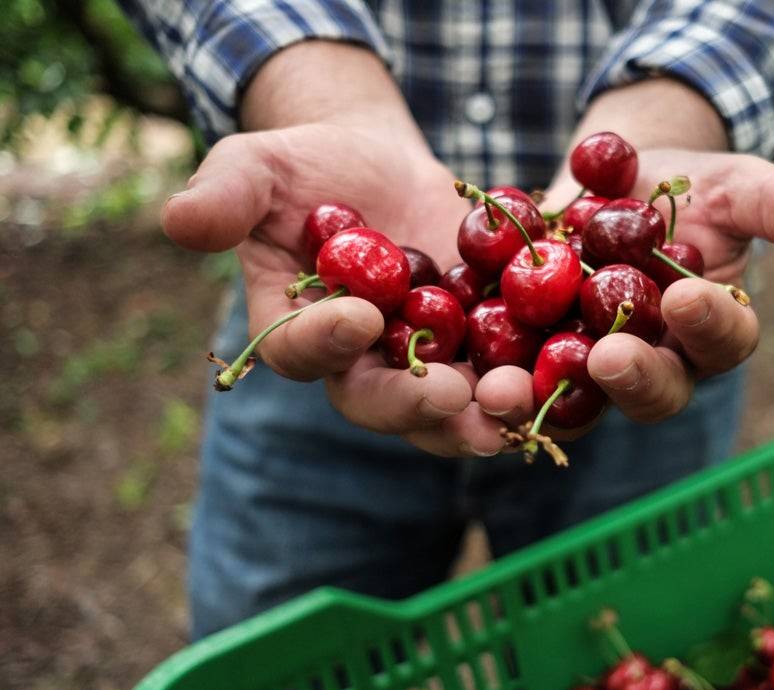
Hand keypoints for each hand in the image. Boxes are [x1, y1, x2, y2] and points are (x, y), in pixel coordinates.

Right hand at [165, 43, 515, 455]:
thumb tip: (179, 221)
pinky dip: (538, 381)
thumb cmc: (308, 168)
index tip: (358, 316)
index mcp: (299, 332)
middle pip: (382, 403)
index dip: (325, 342)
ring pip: (451, 410)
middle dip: (414, 403)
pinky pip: (509, 375)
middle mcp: (362, 367)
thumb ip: (225, 194)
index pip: (302, 353)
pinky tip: (569, 375)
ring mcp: (426, 365)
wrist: (380, 170)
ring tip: (514, 403)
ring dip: (483, 414)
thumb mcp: (259, 166)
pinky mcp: (485, 348)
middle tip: (449, 393)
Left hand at [475, 148, 773, 432]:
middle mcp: (653, 364)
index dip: (708, 330)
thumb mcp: (728, 182)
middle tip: (609, 357)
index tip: (690, 298)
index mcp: (707, 335)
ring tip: (509, 389)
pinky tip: (456, 368)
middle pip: (648, 390)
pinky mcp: (525, 355)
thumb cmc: (683, 184)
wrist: (606, 179)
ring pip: (571, 400)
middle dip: (630, 378)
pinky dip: (483, 374)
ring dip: (541, 399)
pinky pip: (506, 374)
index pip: (719, 346)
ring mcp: (585, 367)